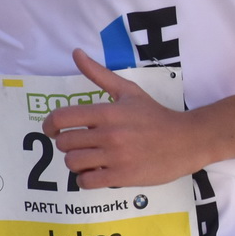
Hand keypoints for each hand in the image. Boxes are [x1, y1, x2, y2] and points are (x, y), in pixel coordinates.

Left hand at [44, 49, 208, 187]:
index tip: (52, 130)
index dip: (49, 125)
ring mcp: (115, 157)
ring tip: (88, 159)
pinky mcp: (122, 177)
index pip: (61, 118)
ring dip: (76, 162)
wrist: (186, 140)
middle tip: (79, 144)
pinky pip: (87, 182)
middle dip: (66, 144)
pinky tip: (95, 173)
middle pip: (64, 143)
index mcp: (107, 112)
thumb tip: (76, 53)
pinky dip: (85, 179)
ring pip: (73, 164)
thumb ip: (99, 74)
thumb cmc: (155, 116)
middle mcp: (108, 134)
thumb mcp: (128, 90)